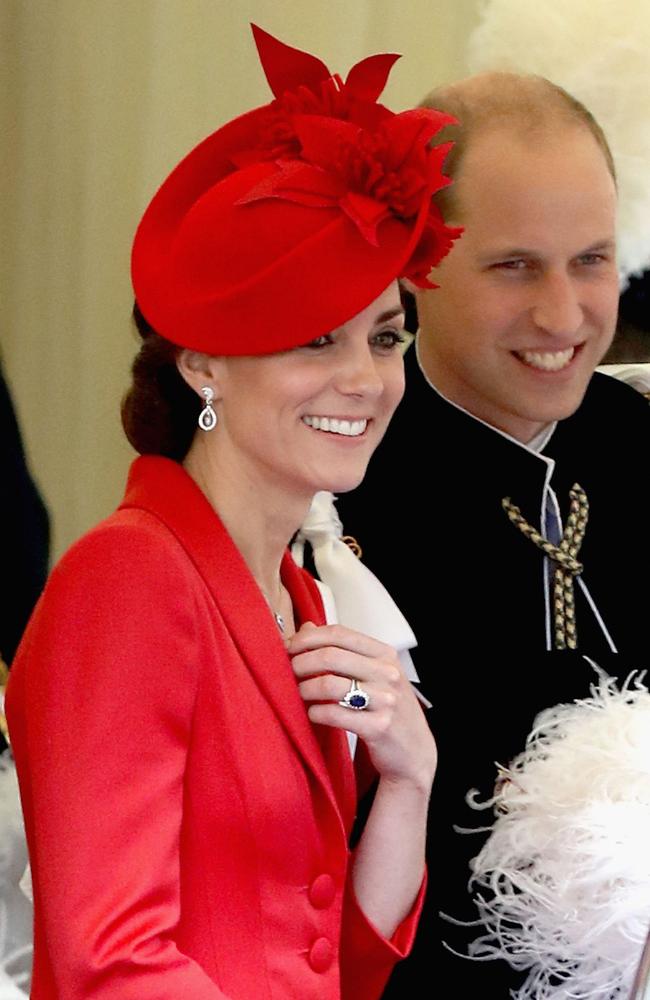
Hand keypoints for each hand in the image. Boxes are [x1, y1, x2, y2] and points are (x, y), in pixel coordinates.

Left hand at [287, 622, 435, 792]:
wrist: (414, 751)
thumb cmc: (388, 708)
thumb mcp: (373, 674)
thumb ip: (342, 650)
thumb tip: (307, 627)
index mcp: (385, 654)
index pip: (339, 634)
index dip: (308, 638)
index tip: (290, 647)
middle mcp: (387, 673)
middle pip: (330, 656)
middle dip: (301, 662)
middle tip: (288, 672)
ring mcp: (385, 700)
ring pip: (329, 684)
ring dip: (305, 689)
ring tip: (300, 694)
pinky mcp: (378, 727)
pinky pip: (334, 714)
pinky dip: (315, 713)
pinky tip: (313, 714)